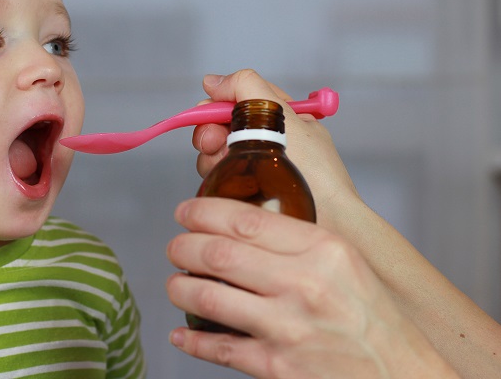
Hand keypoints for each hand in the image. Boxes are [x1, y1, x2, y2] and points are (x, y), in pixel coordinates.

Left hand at [165, 197, 457, 378]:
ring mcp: (288, 327)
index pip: (246, 220)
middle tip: (175, 247)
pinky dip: (192, 340)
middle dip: (183, 247)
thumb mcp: (346, 263)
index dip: (203, 212)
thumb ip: (299, 242)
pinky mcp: (277, 367)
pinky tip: (182, 333)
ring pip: (209, 297)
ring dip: (180, 288)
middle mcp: (304, 284)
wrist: (400, 376)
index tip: (186, 212)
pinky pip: (219, 348)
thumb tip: (241, 226)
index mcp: (323, 250)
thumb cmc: (373, 319)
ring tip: (175, 284)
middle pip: (218, 254)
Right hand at [192, 69, 358, 229]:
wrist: (328, 220)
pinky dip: (217, 179)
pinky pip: (219, 179)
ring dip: (213, 159)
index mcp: (279, 117)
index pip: (237, 100)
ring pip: (215, 154)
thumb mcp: (284, 114)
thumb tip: (212, 82)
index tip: (207, 115)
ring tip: (228, 169)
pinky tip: (229, 186)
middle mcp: (266, 140)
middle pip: (220, 127)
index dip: (217, 106)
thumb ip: (247, 87)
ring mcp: (255, 168)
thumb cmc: (316, 171)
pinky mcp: (246, 193)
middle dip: (211, 134)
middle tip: (215, 145)